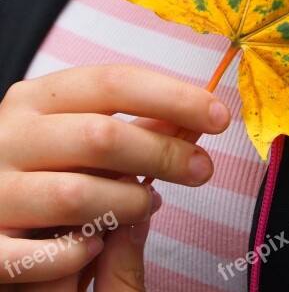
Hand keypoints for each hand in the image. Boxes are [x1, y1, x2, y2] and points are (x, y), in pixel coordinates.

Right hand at [0, 64, 230, 285]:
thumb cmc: (47, 164)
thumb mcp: (82, 133)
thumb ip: (132, 127)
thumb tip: (194, 118)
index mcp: (40, 98)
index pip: (116, 82)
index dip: (175, 97)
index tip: (218, 116)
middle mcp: (10, 135)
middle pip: (103, 136)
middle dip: (165, 154)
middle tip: (202, 169)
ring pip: (77, 194)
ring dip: (128, 203)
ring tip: (147, 204)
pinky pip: (39, 256)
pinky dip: (78, 253)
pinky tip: (95, 246)